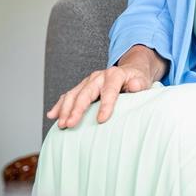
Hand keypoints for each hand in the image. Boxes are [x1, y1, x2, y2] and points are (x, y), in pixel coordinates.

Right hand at [45, 45, 166, 128]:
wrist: (131, 70)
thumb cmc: (137, 79)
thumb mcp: (143, 80)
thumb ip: (139, 84)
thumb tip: (135, 86)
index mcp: (114, 75)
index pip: (109, 90)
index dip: (105, 105)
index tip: (101, 120)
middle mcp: (99, 76)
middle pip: (86, 92)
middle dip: (77, 109)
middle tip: (70, 125)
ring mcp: (88, 81)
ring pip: (73, 94)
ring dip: (66, 109)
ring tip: (62, 124)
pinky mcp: (83, 87)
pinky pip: (68, 95)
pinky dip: (60, 105)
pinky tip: (52, 115)